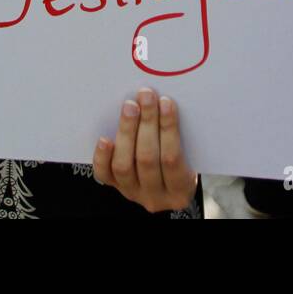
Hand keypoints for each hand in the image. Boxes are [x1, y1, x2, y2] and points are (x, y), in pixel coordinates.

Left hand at [92, 88, 196, 213]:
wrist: (166, 188)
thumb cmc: (182, 162)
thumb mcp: (189, 155)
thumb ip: (179, 137)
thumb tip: (164, 102)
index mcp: (180, 191)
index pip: (172, 159)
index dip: (168, 129)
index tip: (165, 102)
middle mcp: (155, 197)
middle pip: (147, 159)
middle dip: (146, 123)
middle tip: (145, 96)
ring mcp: (133, 193)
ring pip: (124, 165)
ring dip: (127, 131)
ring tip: (130, 106)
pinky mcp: (115, 188)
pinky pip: (105, 174)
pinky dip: (103, 156)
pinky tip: (105, 138)